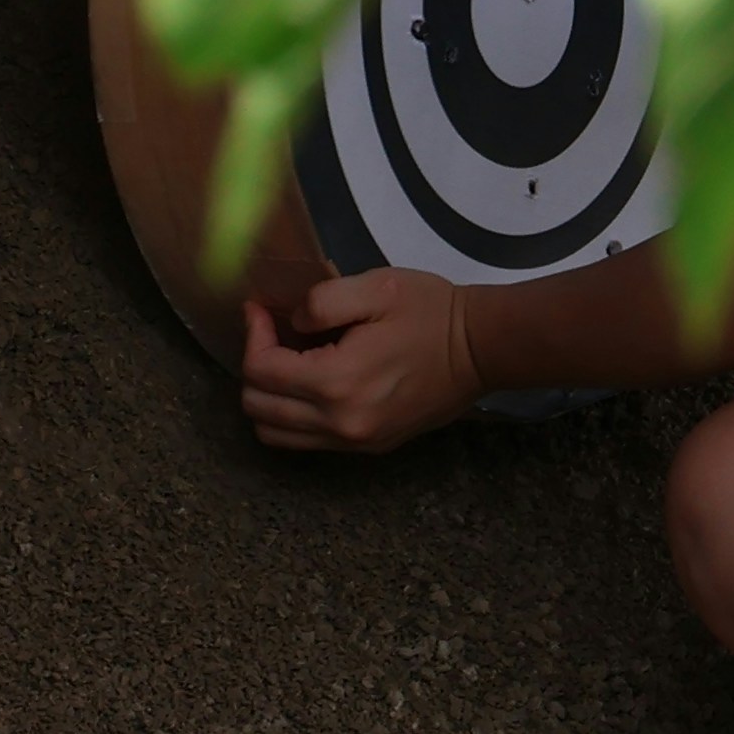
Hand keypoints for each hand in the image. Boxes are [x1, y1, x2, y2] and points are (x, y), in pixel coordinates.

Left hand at [242, 266, 480, 453]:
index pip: (260, 371)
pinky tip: (311, 384)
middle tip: (271, 334)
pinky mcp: (369, 446)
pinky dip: (293, 415)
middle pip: (258, 408)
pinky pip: (307, 441)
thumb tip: (291, 323)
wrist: (481, 350)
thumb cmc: (431, 312)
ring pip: (276, 434)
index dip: (252, 335)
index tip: (260, 309)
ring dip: (268, 397)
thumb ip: (321, 302)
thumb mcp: (376, 287)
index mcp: (337, 383)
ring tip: (285, 363)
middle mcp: (340, 423)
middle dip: (254, 367)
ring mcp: (355, 441)